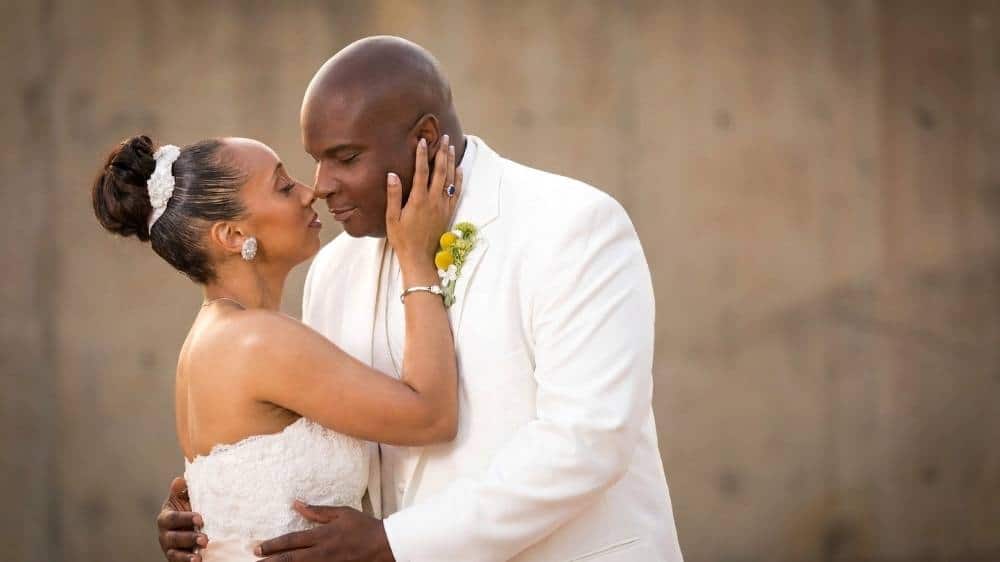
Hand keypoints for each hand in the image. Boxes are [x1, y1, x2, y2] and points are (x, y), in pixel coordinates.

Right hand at [157, 477, 208, 561]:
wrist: (191, 529)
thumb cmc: (188, 512)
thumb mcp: (184, 501)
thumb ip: (182, 492)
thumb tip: (179, 480)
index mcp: (166, 518)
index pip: (172, 518)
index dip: (185, 519)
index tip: (200, 519)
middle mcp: (165, 534)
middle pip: (173, 538)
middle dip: (189, 538)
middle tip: (205, 539)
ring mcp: (169, 548)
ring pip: (174, 553)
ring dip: (187, 555)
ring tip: (199, 556)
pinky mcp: (175, 558)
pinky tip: (197, 561)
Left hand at [256, 502, 394, 561]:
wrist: (386, 545)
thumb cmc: (364, 527)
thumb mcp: (342, 513)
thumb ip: (318, 511)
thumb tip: (296, 504)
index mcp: (323, 536)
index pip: (292, 541)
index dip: (273, 545)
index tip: (257, 548)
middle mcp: (322, 553)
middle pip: (291, 559)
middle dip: (271, 561)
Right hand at [386, 134, 461, 270]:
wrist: (420, 258)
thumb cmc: (402, 239)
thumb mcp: (392, 218)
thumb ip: (393, 195)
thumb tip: (392, 174)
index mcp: (418, 199)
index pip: (421, 171)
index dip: (422, 155)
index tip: (423, 141)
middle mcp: (433, 200)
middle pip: (440, 171)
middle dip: (442, 152)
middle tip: (444, 137)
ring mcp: (443, 206)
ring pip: (450, 179)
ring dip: (451, 162)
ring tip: (451, 147)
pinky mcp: (448, 213)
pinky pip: (456, 192)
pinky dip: (458, 179)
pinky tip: (459, 169)